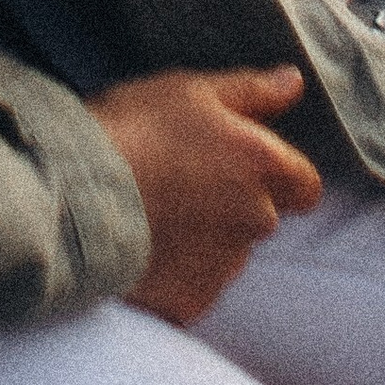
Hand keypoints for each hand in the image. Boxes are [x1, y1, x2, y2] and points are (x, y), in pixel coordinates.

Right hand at [88, 65, 321, 323]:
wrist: (78, 194)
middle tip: (180, 176)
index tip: (243, 163)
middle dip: (232, 201)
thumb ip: (252, 91)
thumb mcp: (191, 90)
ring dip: (204, 235)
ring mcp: (224, 267)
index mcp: (262, 166)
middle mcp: (256, 221)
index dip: (281, 175)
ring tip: (155, 208)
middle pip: (262, 216)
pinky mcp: (191, 301)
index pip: (306, 186)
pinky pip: (193, 284)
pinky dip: (176, 269)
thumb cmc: (135, 129)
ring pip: (227, 251)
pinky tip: (143, 241)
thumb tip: (294, 83)